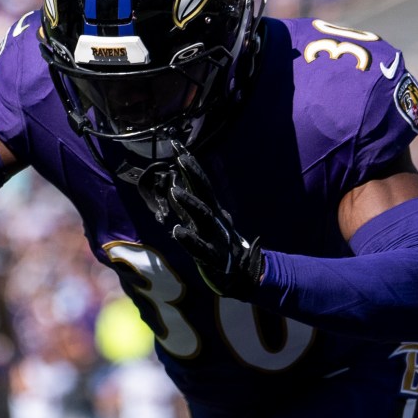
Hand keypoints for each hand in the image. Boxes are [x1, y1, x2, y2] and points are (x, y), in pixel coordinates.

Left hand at [164, 151, 264, 298]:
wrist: (243, 272)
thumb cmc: (218, 243)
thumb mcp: (205, 221)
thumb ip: (190, 205)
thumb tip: (174, 185)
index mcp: (211, 210)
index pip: (200, 183)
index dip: (190, 166)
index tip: (178, 146)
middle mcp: (214, 219)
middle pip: (203, 192)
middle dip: (193, 174)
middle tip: (181, 157)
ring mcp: (214, 236)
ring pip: (202, 216)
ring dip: (189, 203)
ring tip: (175, 191)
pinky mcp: (213, 257)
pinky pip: (199, 248)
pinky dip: (189, 239)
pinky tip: (177, 231)